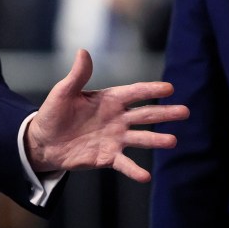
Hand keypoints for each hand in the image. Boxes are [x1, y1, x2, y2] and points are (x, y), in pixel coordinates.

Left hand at [25, 49, 188, 181]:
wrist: (43, 141)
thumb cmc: (53, 113)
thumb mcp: (63, 92)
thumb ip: (77, 75)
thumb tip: (83, 51)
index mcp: (108, 100)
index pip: (133, 93)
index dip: (150, 89)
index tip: (169, 87)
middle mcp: (116, 119)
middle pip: (145, 115)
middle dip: (165, 113)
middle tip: (185, 111)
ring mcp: (114, 139)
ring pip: (140, 139)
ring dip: (156, 140)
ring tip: (172, 141)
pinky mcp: (108, 157)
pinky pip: (124, 163)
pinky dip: (135, 170)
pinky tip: (145, 175)